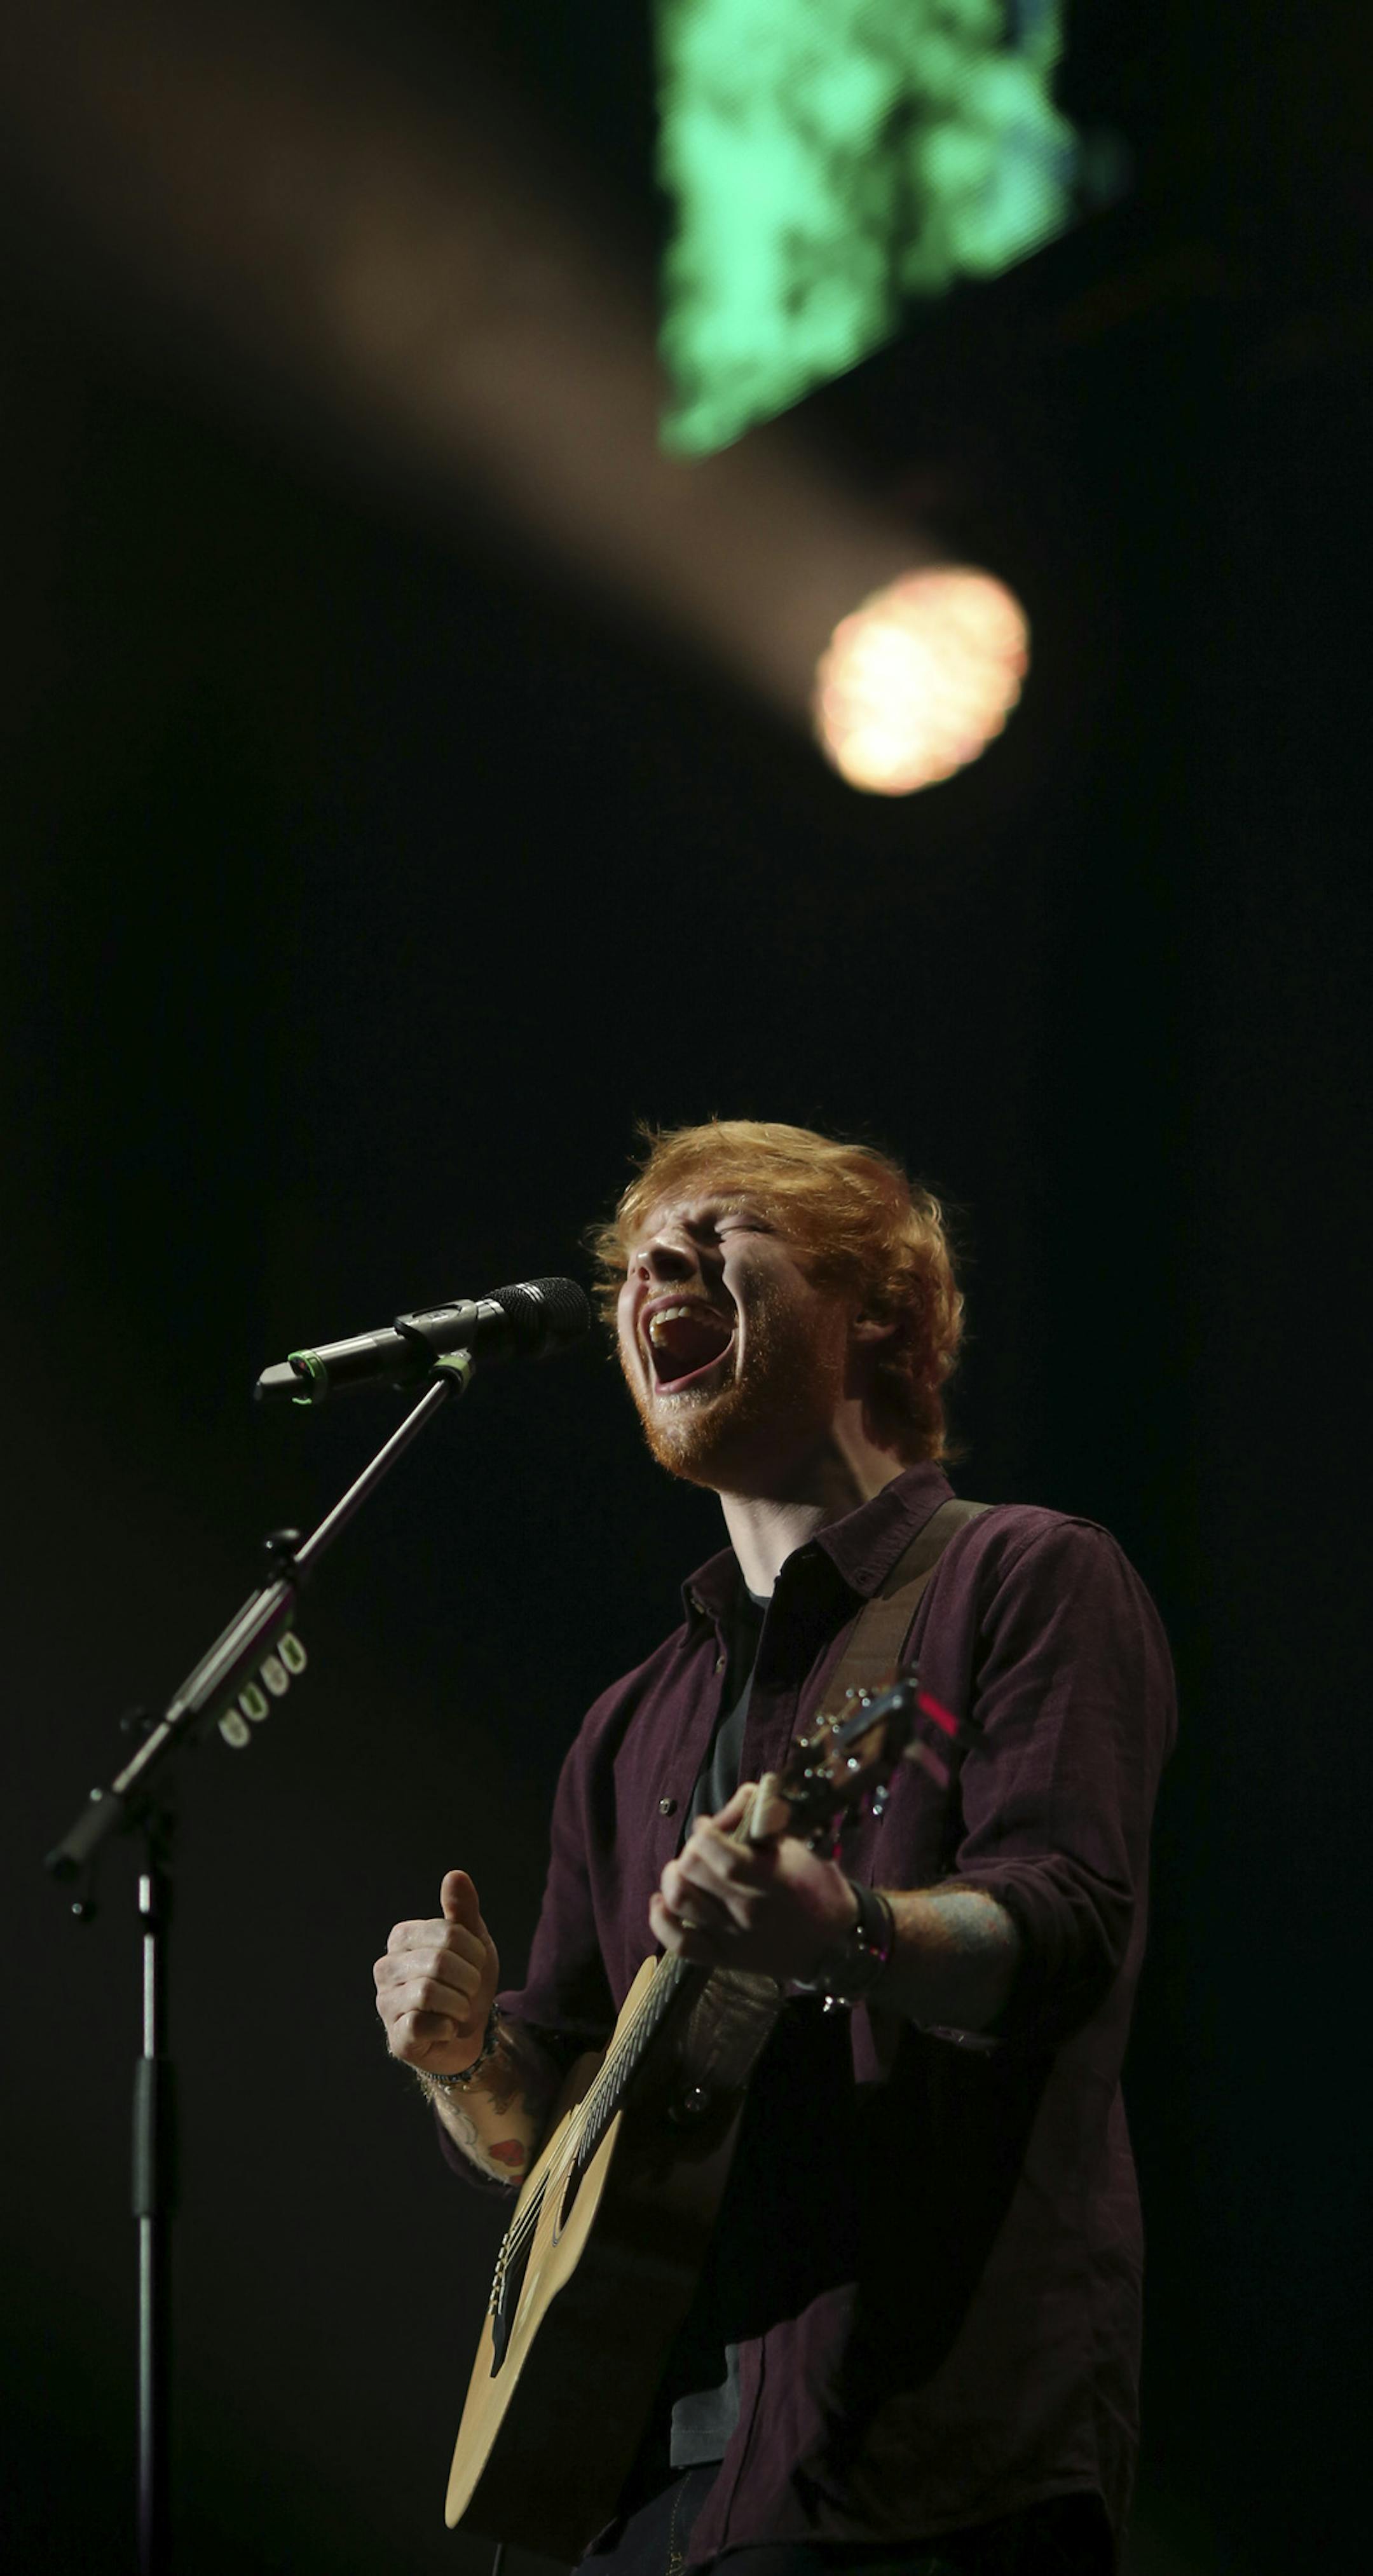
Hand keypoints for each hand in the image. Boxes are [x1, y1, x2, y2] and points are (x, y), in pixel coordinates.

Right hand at [374, 1870, 499, 2074]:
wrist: (469, 2034)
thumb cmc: (465, 1981)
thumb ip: (463, 1910)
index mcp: (402, 1938)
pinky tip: (448, 2028)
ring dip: (460, 2004)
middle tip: (470, 1990)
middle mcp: (385, 1967)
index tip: (477, 1963)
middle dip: (469, 1979)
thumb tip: (455, 1874)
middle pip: (438, 1962)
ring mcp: (385, 2004)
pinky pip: (422, 2025)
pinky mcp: (396, 2037)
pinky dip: (448, 2027)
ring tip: (459, 2009)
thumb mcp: (473, 1943)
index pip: (447, 1933)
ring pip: (428, 1992)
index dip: (474, 1951)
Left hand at [649, 1781, 857, 1983]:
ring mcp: (733, 1937)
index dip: (706, 1834)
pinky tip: (661, 1901)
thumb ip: (767, 1816)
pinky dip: (661, 1920)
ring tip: (684, 1868)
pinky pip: (680, 1943)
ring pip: (680, 1902)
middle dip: (691, 1850)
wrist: (835, 1943)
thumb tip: (740, 1798)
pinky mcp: (724, 1958)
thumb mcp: (802, 1843)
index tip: (709, 1826)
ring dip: (674, 1877)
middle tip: (702, 1847)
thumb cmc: (817, 1885)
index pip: (723, 1857)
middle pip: (694, 1872)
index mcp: (772, 1879)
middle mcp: (749, 1911)